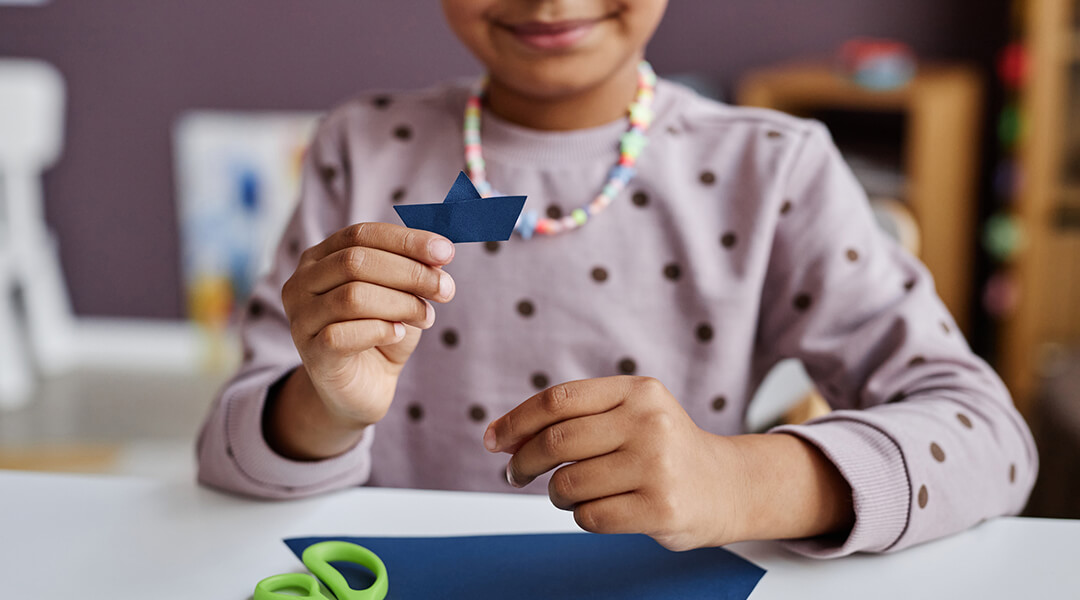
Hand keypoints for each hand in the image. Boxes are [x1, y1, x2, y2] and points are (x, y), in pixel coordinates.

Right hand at [277, 223, 455, 438]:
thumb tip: (440, 252)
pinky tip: (397, 334)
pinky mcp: (311, 353)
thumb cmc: (383, 332)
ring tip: (426, 317)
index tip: (446, 251)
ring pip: (352, 296)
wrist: (365, 386)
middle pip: (355, 261)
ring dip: (401, 304)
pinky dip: (380, 330)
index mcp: (321, 258)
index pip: (361, 234)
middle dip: (410, 272)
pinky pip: (343, 334)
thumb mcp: (403, 295)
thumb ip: (414, 271)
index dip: (406, 240)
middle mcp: (302, 283)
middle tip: (446, 289)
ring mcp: (301, 319)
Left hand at [484, 377, 855, 550]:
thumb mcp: (632, 413)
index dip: (516, 421)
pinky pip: (590, 516)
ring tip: (568, 493)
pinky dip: (580, 516)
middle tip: (515, 475)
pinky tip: (597, 509)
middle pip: (556, 443)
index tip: (493, 440)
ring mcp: (657, 466)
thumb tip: (502, 437)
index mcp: (638, 391)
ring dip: (556, 494)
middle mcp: (649, 422)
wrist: (727, 486)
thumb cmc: (664, 449)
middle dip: (523, 463)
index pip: (559, 400)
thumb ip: (576, 417)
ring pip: (569, 484)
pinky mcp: (661, 507)